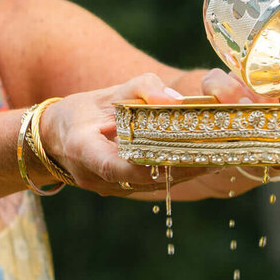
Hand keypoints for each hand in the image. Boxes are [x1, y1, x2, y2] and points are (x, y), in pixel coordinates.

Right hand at [36, 74, 261, 202]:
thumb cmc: (80, 112)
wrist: (55, 140)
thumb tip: (175, 100)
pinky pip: (155, 184)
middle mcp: (96, 177)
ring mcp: (111, 189)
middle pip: (145, 177)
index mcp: (83, 149)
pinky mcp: (125, 191)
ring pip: (154, 184)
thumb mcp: (106, 91)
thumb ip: (141, 89)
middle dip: (184, 165)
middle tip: (219, 152)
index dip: (145, 163)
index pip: (114, 164)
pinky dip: (181, 171)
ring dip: (189, 171)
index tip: (175, 155)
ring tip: (223, 155)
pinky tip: (209, 160)